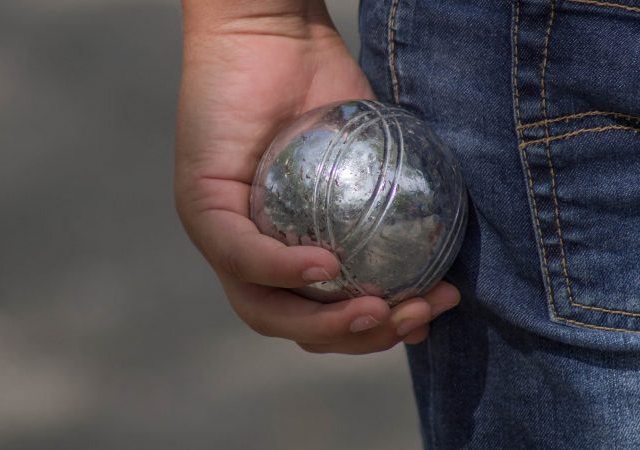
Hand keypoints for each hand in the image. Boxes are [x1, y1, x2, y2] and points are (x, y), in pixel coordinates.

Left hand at [175, 0, 459, 353]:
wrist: (280, 33)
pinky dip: (282, 268)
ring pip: (261, 308)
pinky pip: (237, 253)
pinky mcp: (200, 205)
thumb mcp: (377, 168)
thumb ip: (397, 226)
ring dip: (323, 321)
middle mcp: (251, 257)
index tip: (428, 314)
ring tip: (377, 310)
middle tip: (412, 316)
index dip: (375, 334)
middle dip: (357, 337)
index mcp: (290, 256)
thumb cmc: (331, 93)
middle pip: (295, 325)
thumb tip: (439, 290)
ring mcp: (221, 236)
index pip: (326, 317)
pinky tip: (328, 265)